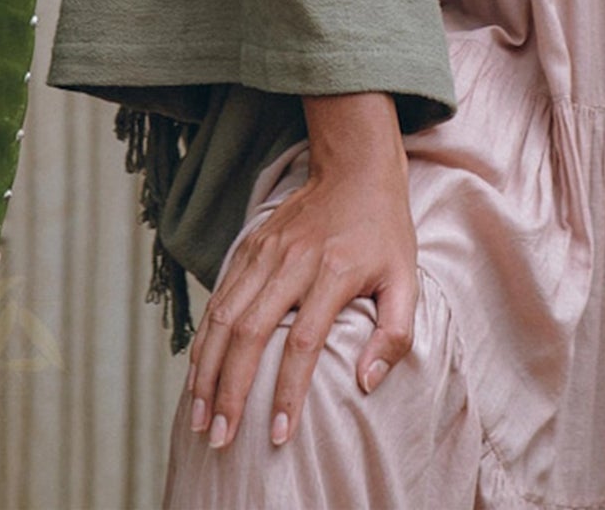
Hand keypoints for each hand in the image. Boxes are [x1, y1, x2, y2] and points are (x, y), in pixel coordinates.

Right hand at [184, 92, 416, 451]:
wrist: (355, 167)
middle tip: (218, 437)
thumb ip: (394, 334)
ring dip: (206, 369)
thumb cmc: (384, 230)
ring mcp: (266, 250)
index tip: (279, 434)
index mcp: (333, 272)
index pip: (303, 343)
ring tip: (198, 415)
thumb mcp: (406, 279)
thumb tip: (366, 382)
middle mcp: (292, 260)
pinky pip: (219, 296)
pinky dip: (205, 337)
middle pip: (249, 333)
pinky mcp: (250, 244)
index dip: (288, 391)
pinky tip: (199, 370)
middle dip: (229, 391)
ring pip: (223, 315)